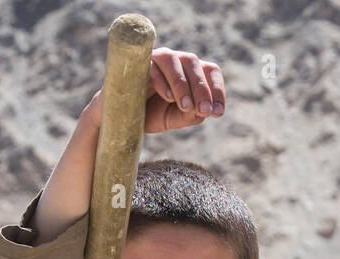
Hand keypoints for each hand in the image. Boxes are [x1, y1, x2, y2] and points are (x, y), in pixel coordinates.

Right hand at [84, 48, 225, 133]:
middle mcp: (176, 61)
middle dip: (203, 89)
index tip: (218, 112)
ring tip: (186, 107)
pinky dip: (163, 81)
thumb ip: (192, 114)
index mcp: (190, 73)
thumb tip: (202, 109)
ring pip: (175, 60)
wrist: (121, 118)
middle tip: (204, 111)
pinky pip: (153, 65)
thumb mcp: (177, 118)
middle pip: (195, 63)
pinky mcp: (138, 63)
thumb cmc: (152, 114)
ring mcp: (157, 58)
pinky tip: (169, 97)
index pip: (211, 71)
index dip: (217, 90)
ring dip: (184, 84)